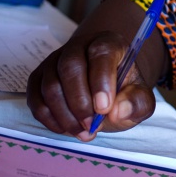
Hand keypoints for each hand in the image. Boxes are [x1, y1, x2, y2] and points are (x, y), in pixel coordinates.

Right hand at [26, 29, 156, 140]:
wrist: (104, 92)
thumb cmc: (123, 92)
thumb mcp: (140, 98)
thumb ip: (137, 103)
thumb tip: (118, 111)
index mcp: (109, 43)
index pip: (101, 52)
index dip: (101, 81)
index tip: (104, 109)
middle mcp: (79, 46)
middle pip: (70, 67)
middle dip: (79, 102)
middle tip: (91, 126)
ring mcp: (55, 60)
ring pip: (50, 84)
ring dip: (64, 114)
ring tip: (83, 132)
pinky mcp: (39, 78)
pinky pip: (35, 97)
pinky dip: (49, 118)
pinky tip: (66, 129)